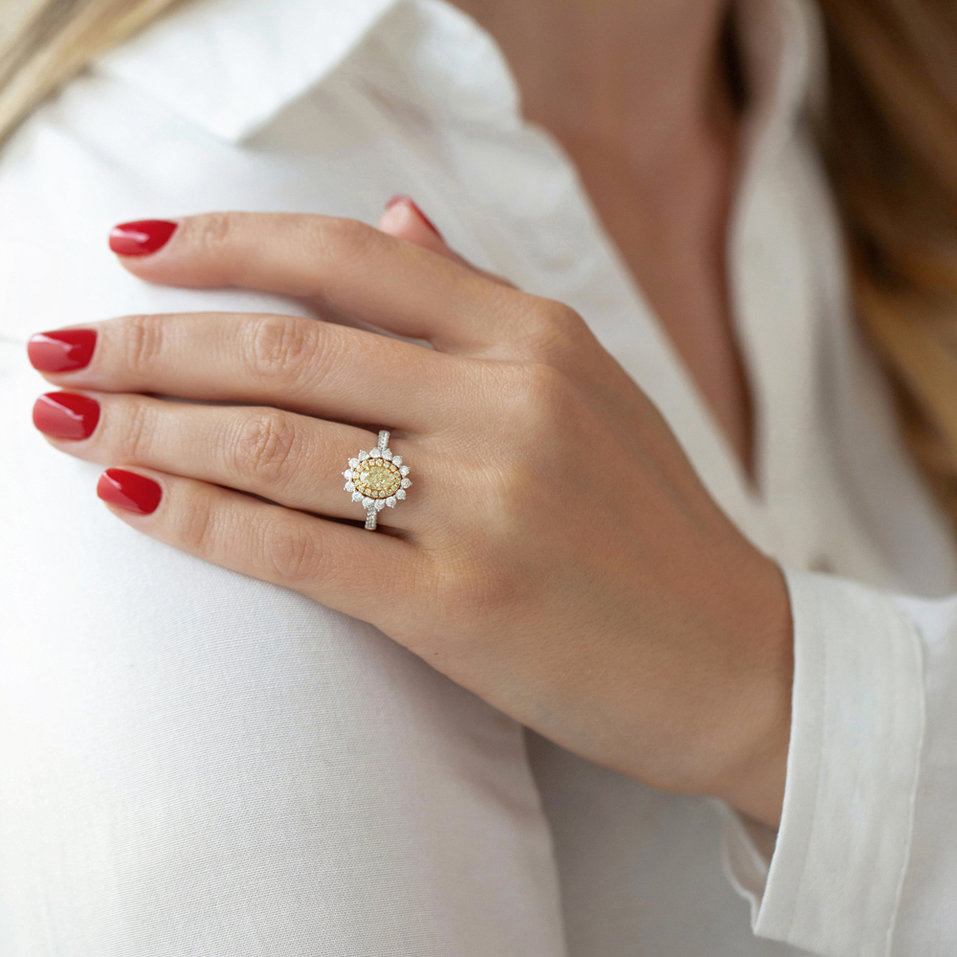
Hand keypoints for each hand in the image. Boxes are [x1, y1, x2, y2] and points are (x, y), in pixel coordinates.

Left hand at [27, 201, 793, 826]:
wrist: (732, 657)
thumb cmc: (649, 526)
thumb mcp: (587, 388)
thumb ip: (481, 300)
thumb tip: (392, 219)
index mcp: (537, 337)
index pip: (347, 257)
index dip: (224, 242)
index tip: (130, 246)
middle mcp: (511, 401)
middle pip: (288, 343)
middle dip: (151, 340)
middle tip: (55, 346)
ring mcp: (488, 502)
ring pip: (276, 439)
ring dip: (149, 422)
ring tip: (63, 416)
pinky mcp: (463, 606)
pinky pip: (297, 548)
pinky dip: (197, 518)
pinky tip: (126, 496)